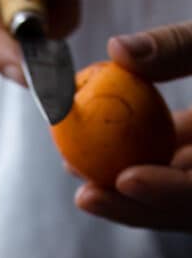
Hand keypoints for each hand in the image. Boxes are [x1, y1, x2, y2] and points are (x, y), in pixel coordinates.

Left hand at [76, 21, 191, 231]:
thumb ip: (178, 47)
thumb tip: (117, 50)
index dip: (169, 191)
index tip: (127, 178)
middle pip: (188, 209)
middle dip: (136, 206)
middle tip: (86, 196)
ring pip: (179, 199)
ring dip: (128, 193)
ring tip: (76, 173)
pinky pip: (177, 176)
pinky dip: (139, 169)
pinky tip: (91, 157)